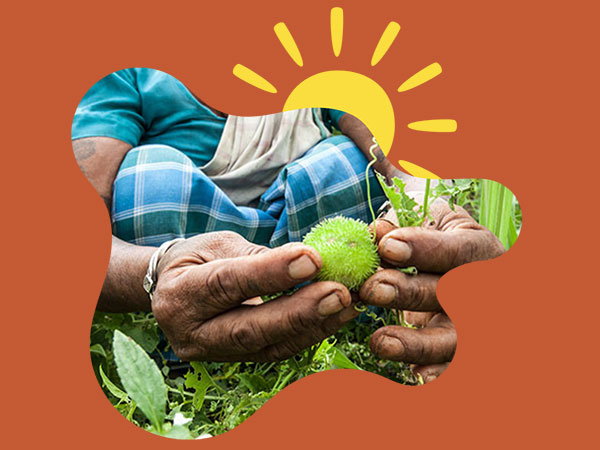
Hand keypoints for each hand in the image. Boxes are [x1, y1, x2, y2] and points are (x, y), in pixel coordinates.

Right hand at [151, 231, 358, 361]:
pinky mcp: (237, 361)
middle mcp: (192, 333)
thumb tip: (307, 262)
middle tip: (340, 292)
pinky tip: (337, 315)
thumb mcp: (217, 244)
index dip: (270, 272)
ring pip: (269, 346)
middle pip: (249, 328)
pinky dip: (311, 333)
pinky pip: (278, 351)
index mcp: (180, 294)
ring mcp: (214, 353)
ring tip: (347, 303)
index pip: (227, 283)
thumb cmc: (197, 259)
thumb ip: (256, 255)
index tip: (312, 258)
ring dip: (314, 325)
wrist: (173, 291)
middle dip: (299, 312)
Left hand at [360, 199, 503, 381]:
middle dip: (408, 292)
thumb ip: (403, 227)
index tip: (386, 246)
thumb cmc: (437, 242)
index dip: (423, 248)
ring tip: (379, 340)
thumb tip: (376, 232)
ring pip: (452, 339)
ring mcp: (476, 326)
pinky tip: (415, 375)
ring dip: (415, 343)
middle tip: (372, 288)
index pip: (455, 250)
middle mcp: (483, 290)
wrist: (457, 271)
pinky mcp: (462, 353)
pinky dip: (436, 373)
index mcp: (479, 250)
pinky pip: (452, 366)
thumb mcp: (428, 225)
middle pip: (450, 295)